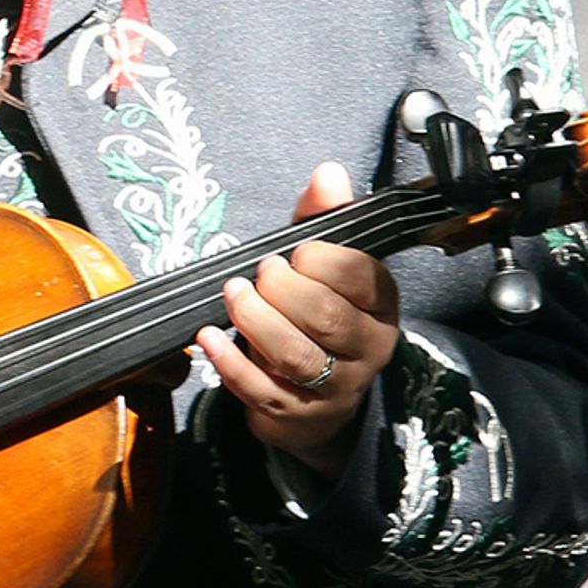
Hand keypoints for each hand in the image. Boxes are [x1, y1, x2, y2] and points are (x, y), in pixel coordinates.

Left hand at [194, 161, 400, 477]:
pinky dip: (229, 362)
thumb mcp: (325, 263)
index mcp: (380, 304)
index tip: (295, 252)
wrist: (317, 395)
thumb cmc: (317, 311)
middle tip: (259, 274)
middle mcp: (367, 348)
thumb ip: (323, 217)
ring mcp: (335, 387)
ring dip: (256, 321)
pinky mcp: (298, 415)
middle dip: (282, 289)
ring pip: (296, 356)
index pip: (362, 277)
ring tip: (234, 295)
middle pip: (326, 317)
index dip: (322, 259)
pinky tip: (208, 335)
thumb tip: (327, 172)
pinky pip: (261, 391)